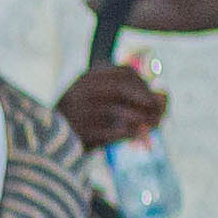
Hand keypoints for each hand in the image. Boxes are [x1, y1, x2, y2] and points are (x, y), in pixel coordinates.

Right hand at [54, 60, 169, 147]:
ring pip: (119, 111)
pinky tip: (138, 136)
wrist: (52, 144)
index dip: (146, 86)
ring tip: (153, 127)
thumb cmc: (87, 121)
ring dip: (142, 120)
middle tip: (160, 115)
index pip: (125, 73)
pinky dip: (130, 134)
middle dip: (147, 102)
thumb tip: (165, 96)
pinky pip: (112, 132)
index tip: (154, 100)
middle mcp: (81, 91)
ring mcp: (78, 112)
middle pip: (122, 89)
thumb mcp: (105, 102)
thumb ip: (134, 97)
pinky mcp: (80, 133)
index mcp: (88, 78)